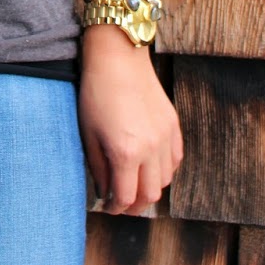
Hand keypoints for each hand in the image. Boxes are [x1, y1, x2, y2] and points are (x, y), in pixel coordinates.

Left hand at [77, 28, 183, 214]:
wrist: (118, 57)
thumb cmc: (97, 92)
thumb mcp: (89, 133)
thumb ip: (98, 168)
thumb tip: (105, 192)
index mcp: (126, 153)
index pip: (126, 197)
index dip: (115, 208)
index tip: (108, 207)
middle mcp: (151, 149)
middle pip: (150, 195)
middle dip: (135, 204)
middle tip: (122, 202)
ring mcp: (166, 137)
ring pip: (166, 180)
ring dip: (151, 188)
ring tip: (135, 183)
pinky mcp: (173, 125)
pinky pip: (175, 160)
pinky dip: (165, 169)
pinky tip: (150, 165)